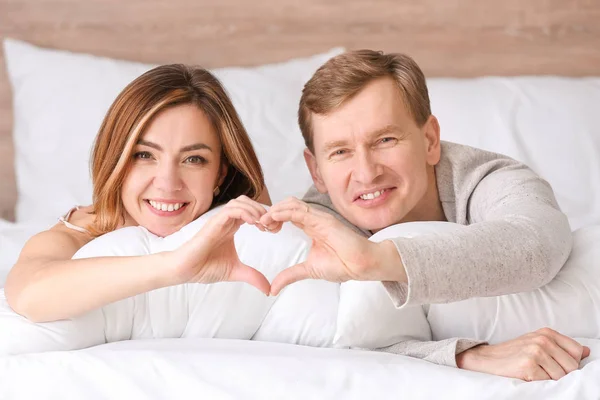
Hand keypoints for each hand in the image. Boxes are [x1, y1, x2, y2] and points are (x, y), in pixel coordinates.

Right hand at [167, 195, 270, 294]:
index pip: (251, 212)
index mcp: (232, 227)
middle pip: (248, 202)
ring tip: (262, 225)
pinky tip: (253, 223)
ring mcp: (220, 220)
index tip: (274, 230)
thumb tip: (269, 290)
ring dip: (255, 210)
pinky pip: (231, 210)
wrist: (186, 270)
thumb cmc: (205, 268)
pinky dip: (245, 212)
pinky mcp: (213, 223)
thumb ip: (253, 277)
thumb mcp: (236, 272)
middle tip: (271, 226)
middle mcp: (226, 221)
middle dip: (263, 210)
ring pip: (240, 202)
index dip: (265, 217)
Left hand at [259, 197, 406, 294]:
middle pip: (287, 206)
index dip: (272, 219)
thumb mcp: (309, 270)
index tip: (261, 228)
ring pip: (292, 205)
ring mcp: (319, 217)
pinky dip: (285, 212)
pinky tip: (273, 218)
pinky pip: (301, 211)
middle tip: (258, 224)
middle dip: (270, 212)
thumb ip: (290, 275)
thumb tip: (273, 289)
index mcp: (310, 227)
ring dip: (275, 211)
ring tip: (263, 221)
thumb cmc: (342, 265)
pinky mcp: (323, 220)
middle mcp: (314, 219)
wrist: (361, 266)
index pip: (287, 215)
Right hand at [457, 327, 590, 380]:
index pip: (577, 351)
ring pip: (562, 376)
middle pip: (572, 366)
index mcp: (547, 333)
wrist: (488, 358)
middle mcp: (543, 339)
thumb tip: (586, 352)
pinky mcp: (529, 365)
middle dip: (562, 373)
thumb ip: (561, 346)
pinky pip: (548, 382)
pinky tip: (529, 376)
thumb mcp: (537, 343)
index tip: (558, 365)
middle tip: (544, 371)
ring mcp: (536, 351)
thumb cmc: (514, 353)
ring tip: (536, 373)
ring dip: (550, 379)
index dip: (571, 363)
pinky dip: (540, 382)